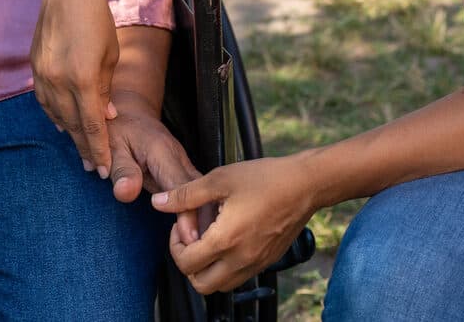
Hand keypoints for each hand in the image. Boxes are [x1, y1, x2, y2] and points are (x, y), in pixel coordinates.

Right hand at [31, 0, 120, 175]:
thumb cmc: (97, 18)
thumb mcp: (110, 54)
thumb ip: (106, 88)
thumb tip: (106, 116)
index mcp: (82, 78)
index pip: (91, 124)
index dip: (98, 148)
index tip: (104, 167)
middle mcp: (58, 80)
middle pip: (72, 125)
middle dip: (84, 147)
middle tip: (93, 167)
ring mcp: (42, 73)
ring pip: (55, 115)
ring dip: (68, 133)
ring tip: (80, 148)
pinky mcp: (33, 66)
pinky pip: (43, 100)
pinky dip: (53, 114)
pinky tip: (62, 122)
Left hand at [105, 93, 205, 239]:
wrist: (130, 112)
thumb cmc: (118, 128)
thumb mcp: (111, 145)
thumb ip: (120, 169)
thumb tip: (125, 193)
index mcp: (163, 152)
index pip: (181, 187)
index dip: (186, 214)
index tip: (190, 239)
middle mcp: (180, 160)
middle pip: (200, 193)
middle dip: (203, 222)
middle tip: (203, 253)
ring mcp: (184, 167)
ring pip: (203, 196)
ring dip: (206, 221)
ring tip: (207, 252)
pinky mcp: (184, 175)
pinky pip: (198, 196)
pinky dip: (202, 215)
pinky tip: (202, 237)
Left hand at [152, 156, 317, 295]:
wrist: (306, 184)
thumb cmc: (265, 178)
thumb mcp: (219, 179)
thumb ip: (185, 195)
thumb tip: (158, 203)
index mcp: (226, 240)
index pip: (187, 264)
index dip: (175, 246)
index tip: (181, 226)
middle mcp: (241, 259)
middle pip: (202, 285)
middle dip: (189, 265)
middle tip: (191, 239)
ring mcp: (257, 263)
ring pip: (221, 285)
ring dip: (208, 269)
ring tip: (209, 239)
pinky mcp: (268, 261)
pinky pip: (239, 277)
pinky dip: (227, 267)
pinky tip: (229, 238)